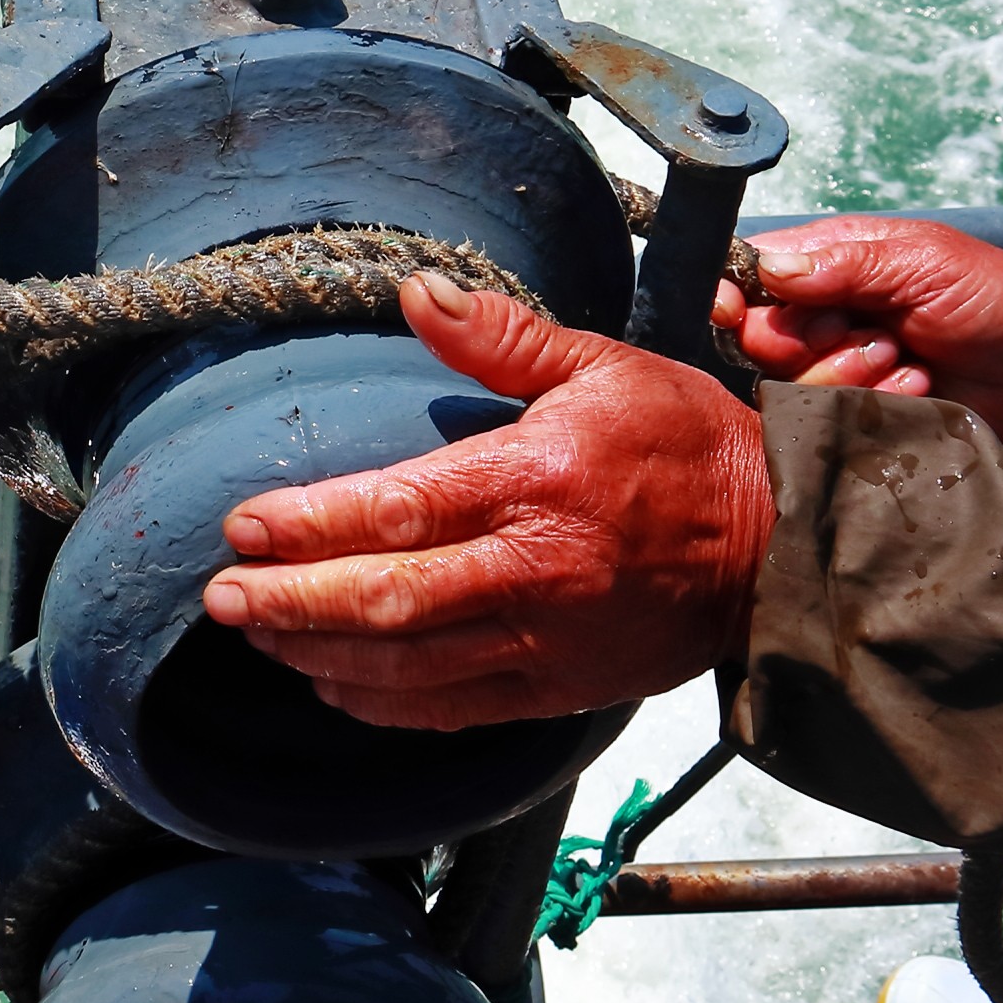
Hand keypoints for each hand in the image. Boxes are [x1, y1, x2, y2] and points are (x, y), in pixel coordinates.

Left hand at [197, 274, 770, 730]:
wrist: (782, 546)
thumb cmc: (690, 445)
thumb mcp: (604, 367)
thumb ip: (501, 339)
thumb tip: (416, 294)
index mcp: (535, 481)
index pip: (397, 509)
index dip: (309, 522)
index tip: (243, 524)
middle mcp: (532, 569)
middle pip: (385, 599)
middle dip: (290, 599)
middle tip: (220, 595)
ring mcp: (544, 638)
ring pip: (407, 664)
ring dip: (319, 653)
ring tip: (257, 634)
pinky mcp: (558, 688)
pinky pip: (451, 708)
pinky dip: (382, 702)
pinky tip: (331, 683)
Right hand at [719, 216, 1002, 443]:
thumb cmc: (993, 297)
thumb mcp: (924, 263)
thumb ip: (847, 264)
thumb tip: (769, 269)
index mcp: (830, 262)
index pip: (750, 274)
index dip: (730, 293)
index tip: (732, 309)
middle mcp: (823, 316)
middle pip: (758, 336)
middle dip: (808, 338)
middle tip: (868, 329)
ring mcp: (839, 370)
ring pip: (791, 383)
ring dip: (850, 371)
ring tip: (906, 357)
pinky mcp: (859, 416)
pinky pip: (831, 418)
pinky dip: (876, 400)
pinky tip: (919, 387)